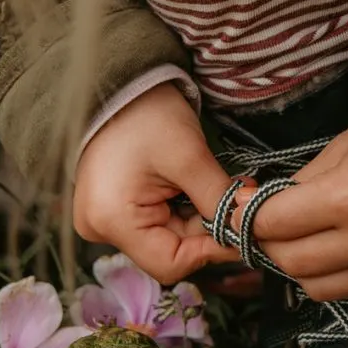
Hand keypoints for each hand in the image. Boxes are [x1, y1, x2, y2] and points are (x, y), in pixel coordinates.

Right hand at [74, 84, 239, 282]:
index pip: (171, 264)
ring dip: (198, 217)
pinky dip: (183, 209)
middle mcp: (100, 229)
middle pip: (169, 251)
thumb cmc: (148, 115)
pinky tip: (198, 186)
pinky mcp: (113, 208)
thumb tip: (247, 227)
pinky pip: (156, 222)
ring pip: (167, 238)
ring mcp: (104, 219)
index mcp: (112, 220)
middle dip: (208, 228)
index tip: (242, 226)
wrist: (119, 84)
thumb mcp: (190, 157)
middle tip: (238, 197)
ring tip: (221, 186)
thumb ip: (218, 199)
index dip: (211, 250)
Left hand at [233, 105, 347, 300]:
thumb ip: (300, 185)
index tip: (232, 209)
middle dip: (263, 243)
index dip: (242, 218)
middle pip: (288, 262)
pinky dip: (325, 274)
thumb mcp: (341, 147)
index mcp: (346, 197)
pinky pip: (346, 288)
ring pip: (314, 287)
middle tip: (257, 224)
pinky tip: (324, 250)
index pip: (272, 224)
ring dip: (292, 266)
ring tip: (291, 240)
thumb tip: (258, 209)